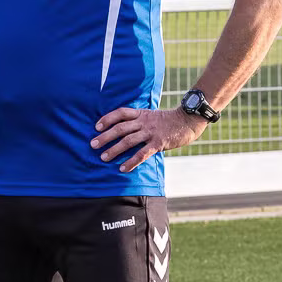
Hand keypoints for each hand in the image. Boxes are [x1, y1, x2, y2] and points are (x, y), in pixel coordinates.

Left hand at [92, 106, 206, 172]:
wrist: (188, 120)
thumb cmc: (170, 120)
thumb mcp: (153, 116)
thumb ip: (140, 121)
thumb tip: (126, 131)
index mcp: (141, 113)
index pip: (120, 113)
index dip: (107, 119)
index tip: (96, 126)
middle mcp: (144, 121)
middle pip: (120, 128)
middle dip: (105, 136)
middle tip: (93, 144)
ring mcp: (151, 132)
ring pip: (128, 140)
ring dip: (114, 149)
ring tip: (103, 157)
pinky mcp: (158, 143)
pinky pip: (142, 153)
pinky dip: (131, 161)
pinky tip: (123, 168)